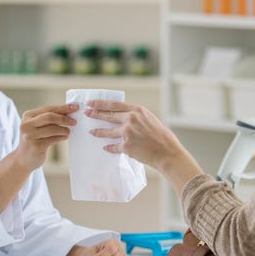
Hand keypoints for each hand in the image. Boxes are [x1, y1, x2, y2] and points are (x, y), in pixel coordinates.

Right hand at [16, 103, 77, 170]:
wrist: (23, 159)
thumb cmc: (34, 140)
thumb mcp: (37, 126)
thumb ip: (49, 119)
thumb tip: (68, 112)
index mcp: (27, 116)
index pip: (48, 108)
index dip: (63, 107)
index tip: (75, 107)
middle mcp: (27, 125)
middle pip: (49, 117)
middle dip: (64, 118)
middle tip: (74, 121)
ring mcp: (30, 136)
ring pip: (52, 129)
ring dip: (64, 129)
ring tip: (68, 131)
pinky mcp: (36, 146)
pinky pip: (53, 139)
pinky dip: (61, 137)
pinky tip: (64, 137)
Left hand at [84, 100, 202, 193]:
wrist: (168, 152)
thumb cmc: (161, 136)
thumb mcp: (150, 119)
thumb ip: (136, 116)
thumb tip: (123, 115)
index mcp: (137, 110)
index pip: (114, 104)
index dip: (100, 103)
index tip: (90, 103)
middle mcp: (131, 119)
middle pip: (108, 115)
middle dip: (95, 114)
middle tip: (86, 113)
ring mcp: (128, 133)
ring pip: (108, 131)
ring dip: (98, 131)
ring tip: (91, 131)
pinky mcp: (127, 146)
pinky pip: (114, 146)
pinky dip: (109, 148)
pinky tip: (105, 148)